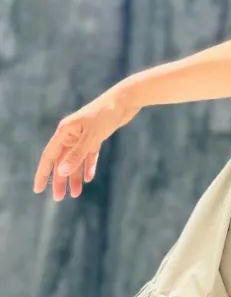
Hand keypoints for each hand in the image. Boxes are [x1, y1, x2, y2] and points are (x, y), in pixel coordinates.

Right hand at [33, 84, 138, 200]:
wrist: (126, 98)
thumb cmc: (106, 114)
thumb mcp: (92, 136)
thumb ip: (77, 154)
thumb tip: (61, 173)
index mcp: (65, 131)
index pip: (49, 156)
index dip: (43, 173)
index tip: (38, 190)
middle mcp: (71, 133)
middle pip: (62, 160)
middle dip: (60, 179)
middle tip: (59, 198)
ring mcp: (84, 134)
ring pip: (76, 159)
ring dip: (75, 176)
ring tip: (76, 194)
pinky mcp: (96, 135)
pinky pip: (89, 154)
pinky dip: (88, 165)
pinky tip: (88, 178)